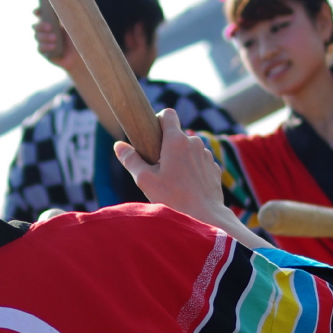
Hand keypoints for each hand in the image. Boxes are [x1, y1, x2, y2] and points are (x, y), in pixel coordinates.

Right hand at [34, 10, 77, 72]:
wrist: (80, 54)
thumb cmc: (78, 36)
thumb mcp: (73, 24)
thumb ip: (67, 16)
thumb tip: (62, 4)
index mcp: (51, 21)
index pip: (40, 15)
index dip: (36, 12)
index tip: (37, 12)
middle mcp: (45, 31)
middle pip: (35, 26)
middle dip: (40, 26)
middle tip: (50, 27)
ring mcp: (44, 42)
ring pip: (37, 37)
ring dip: (45, 36)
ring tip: (55, 38)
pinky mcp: (44, 52)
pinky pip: (40, 48)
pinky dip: (46, 46)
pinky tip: (53, 46)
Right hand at [113, 108, 227, 223]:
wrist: (204, 218)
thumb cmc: (172, 199)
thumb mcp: (144, 180)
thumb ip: (131, 160)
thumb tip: (118, 146)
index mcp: (176, 141)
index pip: (168, 114)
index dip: (158, 120)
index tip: (152, 135)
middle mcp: (194, 143)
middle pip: (177, 135)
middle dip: (166, 147)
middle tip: (158, 168)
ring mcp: (206, 155)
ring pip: (189, 150)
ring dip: (180, 159)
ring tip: (173, 182)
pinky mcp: (214, 169)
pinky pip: (199, 163)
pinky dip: (192, 170)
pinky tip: (187, 188)